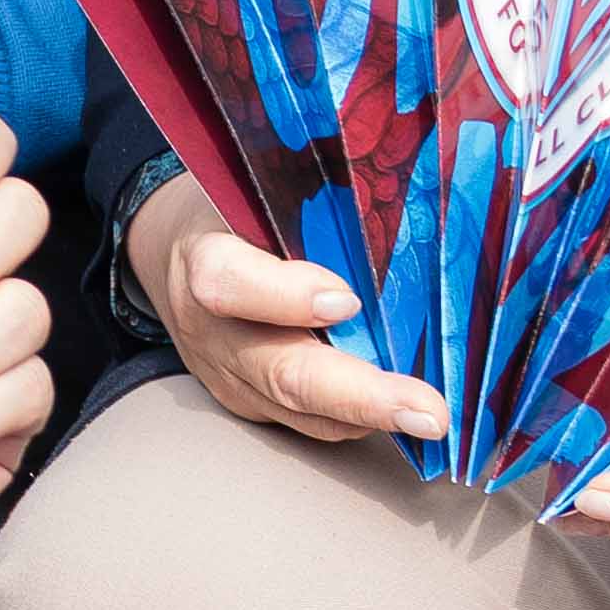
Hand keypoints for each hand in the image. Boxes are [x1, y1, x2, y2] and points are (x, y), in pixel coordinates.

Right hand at [130, 171, 443, 454]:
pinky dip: (360, 419)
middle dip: (359, 395)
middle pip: (280, 372)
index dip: (285, 297)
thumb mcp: (256, 187)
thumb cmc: (235, 211)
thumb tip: (395, 203)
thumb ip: (309, 202)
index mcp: (204, 258)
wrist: (179, 260)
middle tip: (426, 411)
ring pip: (300, 410)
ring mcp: (230, 377)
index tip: (348, 301)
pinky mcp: (250, 404)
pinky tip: (406, 412)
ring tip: (430, 419)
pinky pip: (307, 422)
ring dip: (370, 418)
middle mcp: (212, 331)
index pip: (230, 283)